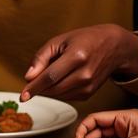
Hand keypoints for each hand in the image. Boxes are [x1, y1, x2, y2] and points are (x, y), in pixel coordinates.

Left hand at [22, 25, 137, 102]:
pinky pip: (66, 97)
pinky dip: (57, 91)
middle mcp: (85, 74)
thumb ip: (41, 57)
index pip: (50, 77)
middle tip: (30, 84)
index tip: (23, 96)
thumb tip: (29, 77)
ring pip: (59, 95)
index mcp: (77, 57)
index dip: (34, 87)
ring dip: (47, 90)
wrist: (114, 47)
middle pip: (53, 88)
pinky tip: (58, 80)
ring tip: (47, 76)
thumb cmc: (85, 40)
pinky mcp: (90, 93)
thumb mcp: (60, 40)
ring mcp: (89, 86)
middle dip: (38, 89)